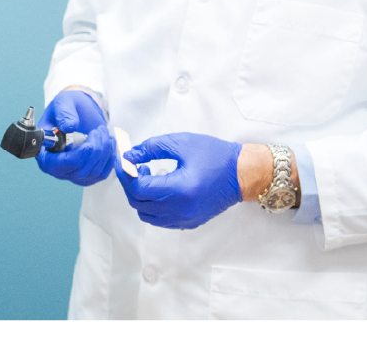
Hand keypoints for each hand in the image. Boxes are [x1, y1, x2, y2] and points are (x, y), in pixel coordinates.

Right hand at [36, 90, 114, 186]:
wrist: (79, 111)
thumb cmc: (66, 108)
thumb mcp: (62, 103)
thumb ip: (63, 113)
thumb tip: (69, 127)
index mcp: (45, 152)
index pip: (56, 166)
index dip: (74, 159)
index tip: (88, 145)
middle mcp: (58, 167)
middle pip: (79, 171)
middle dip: (94, 151)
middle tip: (98, 131)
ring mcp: (74, 173)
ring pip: (94, 172)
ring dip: (103, 150)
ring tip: (101, 131)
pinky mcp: (89, 173)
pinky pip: (103, 173)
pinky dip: (109, 157)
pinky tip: (108, 141)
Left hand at [115, 132, 241, 228]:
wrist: (242, 173)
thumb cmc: (214, 154)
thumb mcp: (181, 143)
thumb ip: (151, 148)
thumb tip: (129, 156)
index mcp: (179, 190)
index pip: (139, 189)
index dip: (126, 174)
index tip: (123, 160)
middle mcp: (181, 210)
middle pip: (139, 204)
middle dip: (130, 184)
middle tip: (134, 166)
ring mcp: (185, 220)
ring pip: (147, 215)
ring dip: (140, 197)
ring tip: (148, 176)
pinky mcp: (189, 223)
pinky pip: (160, 220)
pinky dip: (152, 206)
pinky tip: (159, 188)